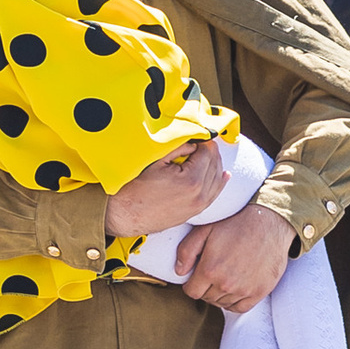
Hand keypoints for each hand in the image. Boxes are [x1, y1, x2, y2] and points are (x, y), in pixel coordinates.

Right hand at [105, 140, 226, 236]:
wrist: (125, 215)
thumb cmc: (136, 188)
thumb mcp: (156, 161)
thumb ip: (179, 148)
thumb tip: (194, 142)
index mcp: (192, 180)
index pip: (208, 152)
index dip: (204, 140)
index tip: (198, 133)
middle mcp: (200, 195)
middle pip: (215, 164)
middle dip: (210, 150)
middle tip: (200, 140)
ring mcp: (198, 205)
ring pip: (217, 179)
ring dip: (214, 163)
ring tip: (206, 153)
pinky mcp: (194, 212)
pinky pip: (214, 194)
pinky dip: (219, 182)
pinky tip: (224, 175)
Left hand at [178, 199, 289, 312]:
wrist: (269, 222)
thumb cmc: (236, 223)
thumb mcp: (205, 229)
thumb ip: (186, 251)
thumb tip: (179, 272)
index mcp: (210, 270)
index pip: (191, 292)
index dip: (191, 284)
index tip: (196, 276)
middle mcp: (226, 284)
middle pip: (207, 298)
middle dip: (205, 288)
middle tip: (212, 273)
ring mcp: (244, 290)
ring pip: (222, 303)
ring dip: (219, 293)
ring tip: (224, 276)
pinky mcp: (259, 292)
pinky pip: (240, 308)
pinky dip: (234, 301)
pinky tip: (234, 288)